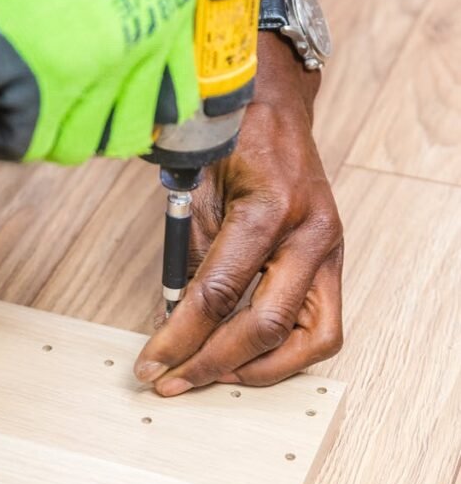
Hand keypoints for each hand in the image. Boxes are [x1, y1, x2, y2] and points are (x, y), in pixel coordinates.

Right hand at [0, 0, 199, 163]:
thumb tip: (111, 40)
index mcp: (167, 7)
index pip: (172, 94)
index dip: (138, 105)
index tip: (115, 105)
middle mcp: (140, 44)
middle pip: (127, 129)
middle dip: (94, 123)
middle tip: (61, 107)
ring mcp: (91, 71)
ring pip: (76, 144)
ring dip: (49, 129)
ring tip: (22, 99)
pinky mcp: (36, 89)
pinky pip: (24, 141)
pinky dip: (5, 129)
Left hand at [135, 33, 343, 392]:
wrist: (275, 103)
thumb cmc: (232, 136)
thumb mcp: (196, 188)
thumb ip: (190, 256)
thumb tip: (174, 319)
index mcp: (270, 207)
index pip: (220, 292)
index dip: (180, 335)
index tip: (151, 362)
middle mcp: (310, 232)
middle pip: (266, 325)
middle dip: (213, 362)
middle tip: (173, 380)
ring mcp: (330, 248)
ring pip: (310, 339)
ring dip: (258, 367)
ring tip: (211, 375)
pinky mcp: (333, 260)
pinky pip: (321, 326)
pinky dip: (286, 351)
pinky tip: (246, 355)